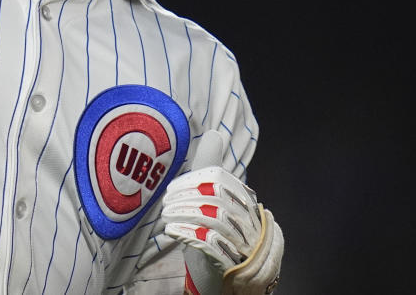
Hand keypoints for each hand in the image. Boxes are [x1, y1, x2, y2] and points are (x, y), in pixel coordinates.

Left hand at [162, 131, 282, 294]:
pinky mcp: (231, 264)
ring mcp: (243, 244)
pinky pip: (211, 244)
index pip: (221, 181)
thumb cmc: (217, 236)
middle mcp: (249, 223)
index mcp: (245, 204)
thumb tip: (213, 134)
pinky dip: (189, 233)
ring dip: (184, 214)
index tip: (172, 188)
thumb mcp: (213, 202)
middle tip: (166, 203)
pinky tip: (172, 230)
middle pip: (217, 199)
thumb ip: (211, 170)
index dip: (195, 180)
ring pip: (214, 219)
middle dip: (186, 197)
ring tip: (166, 215)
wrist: (227, 282)